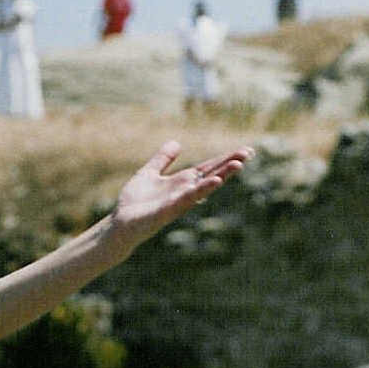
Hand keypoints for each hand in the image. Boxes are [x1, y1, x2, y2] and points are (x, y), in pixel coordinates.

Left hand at [109, 140, 252, 247]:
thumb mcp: (148, 173)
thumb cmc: (134, 203)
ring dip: (220, 176)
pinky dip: (199, 191)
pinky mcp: (166, 212)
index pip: (207, 168)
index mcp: (181, 182)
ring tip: (238, 165)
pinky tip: (213, 183)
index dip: (225, 159)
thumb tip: (176, 142)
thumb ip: (162, 160)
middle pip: (210, 175)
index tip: (245, 151)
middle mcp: (183, 192)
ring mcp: (177, 203)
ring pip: (203, 188)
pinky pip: (186, 200)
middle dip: (229, 165)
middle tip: (248, 154)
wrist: (120, 225)